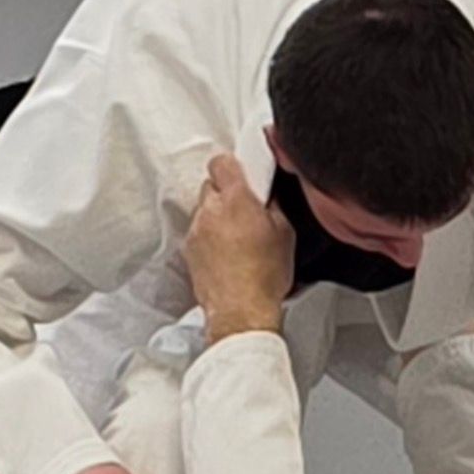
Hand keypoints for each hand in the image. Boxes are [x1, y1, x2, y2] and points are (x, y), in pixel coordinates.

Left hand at [186, 153, 295, 342]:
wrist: (241, 311)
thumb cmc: (264, 275)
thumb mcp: (285, 233)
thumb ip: (273, 205)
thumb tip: (267, 195)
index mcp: (235, 199)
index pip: (222, 162)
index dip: (233, 166)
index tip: (244, 176)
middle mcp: (210, 211)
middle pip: (211, 185)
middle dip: (227, 193)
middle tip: (245, 209)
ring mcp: (196, 230)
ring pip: (204, 209)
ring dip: (218, 216)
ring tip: (237, 237)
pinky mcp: (189, 250)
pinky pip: (198, 231)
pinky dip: (210, 236)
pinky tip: (227, 253)